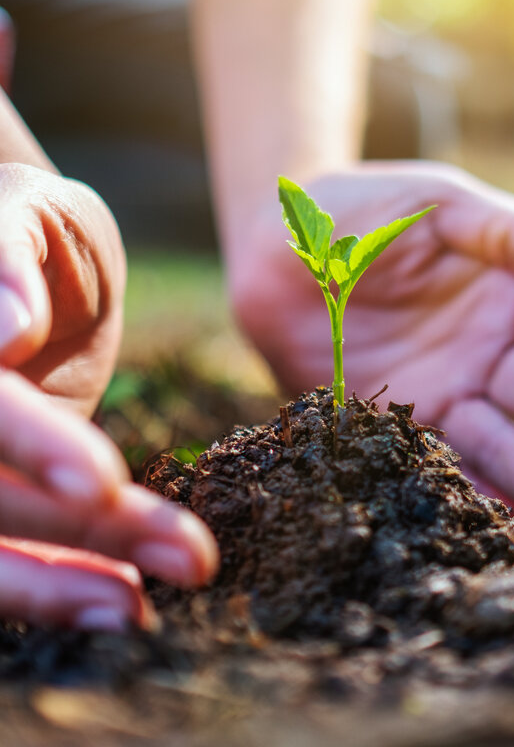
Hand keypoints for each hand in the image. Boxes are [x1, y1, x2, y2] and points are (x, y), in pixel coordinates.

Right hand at [0, 164, 217, 628]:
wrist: (38, 270)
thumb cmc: (35, 231)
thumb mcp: (23, 213)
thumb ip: (4, 258)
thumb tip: (6, 331)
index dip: (29, 444)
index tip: (102, 485)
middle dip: (82, 532)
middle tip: (188, 555)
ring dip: (63, 584)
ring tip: (145, 607)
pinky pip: (13, 551)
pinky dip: (56, 582)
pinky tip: (122, 600)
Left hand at [232, 161, 513, 530]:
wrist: (280, 245)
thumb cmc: (366, 209)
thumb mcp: (441, 205)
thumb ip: (510, 235)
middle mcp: (490, 351)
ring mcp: (445, 390)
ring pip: (508, 443)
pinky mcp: (394, 421)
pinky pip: (440, 461)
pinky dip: (475, 494)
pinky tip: (510, 526)